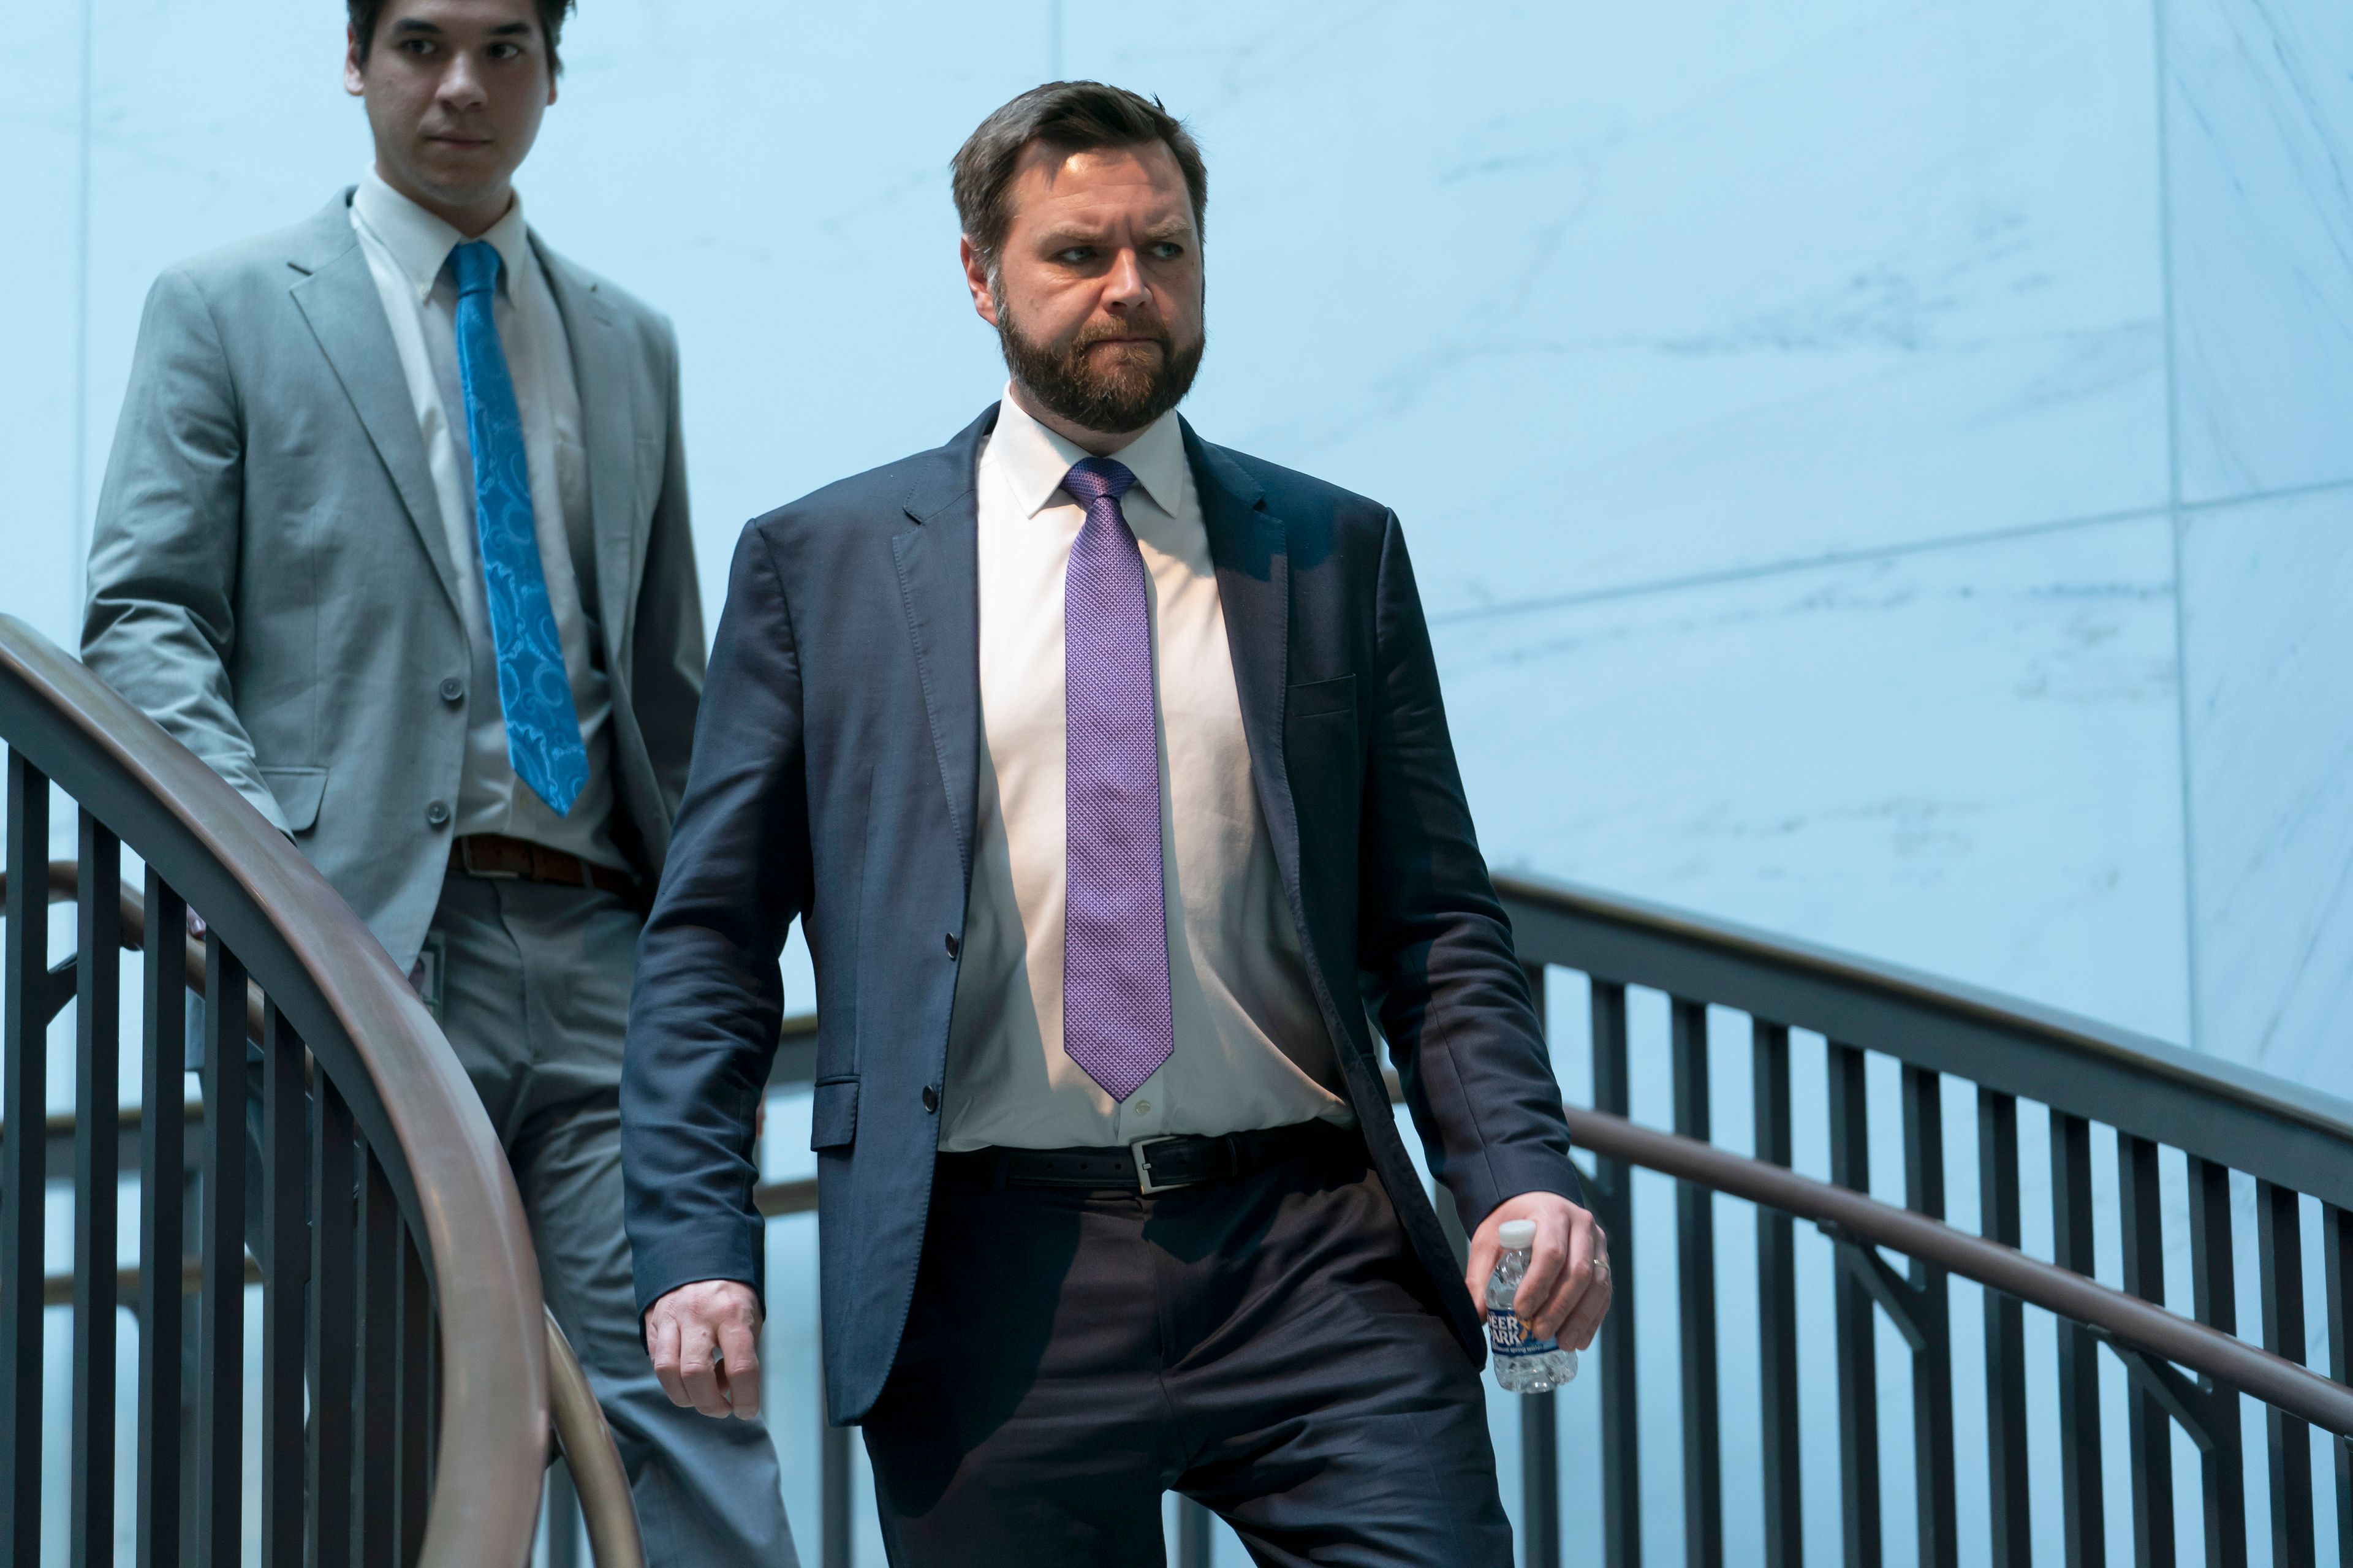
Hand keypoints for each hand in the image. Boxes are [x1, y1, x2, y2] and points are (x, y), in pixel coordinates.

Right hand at [644, 1279, 763, 1419]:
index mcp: (733, 1312)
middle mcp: (699, 1314)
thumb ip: (743, 1354)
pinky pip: (657, 1362)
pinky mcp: (653, 1323)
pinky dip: (672, 1380)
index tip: (747, 1411)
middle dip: (710, 1404)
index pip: (741, 1367)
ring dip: (686, 1397)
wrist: (699, 1256)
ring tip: (702, 1396)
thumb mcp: (750, 1316)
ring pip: (668, 1372)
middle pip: (695, 1374)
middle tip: (723, 1408)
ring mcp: (671, 1317)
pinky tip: (687, 1375)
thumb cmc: (731, 1296)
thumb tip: (729, 1393)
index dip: (746, 1398)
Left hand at [1463, 1191, 1610, 1349]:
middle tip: (1540, 1333)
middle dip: (1559, 1308)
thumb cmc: (1511, 1222)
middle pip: (1578, 1271)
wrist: (1535, 1203)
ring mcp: (1597, 1243)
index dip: (1538, 1285)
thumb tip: (1478, 1316)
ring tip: (1563, 1343)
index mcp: (1551, 1214)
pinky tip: (1579, 1339)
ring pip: (1597, 1284)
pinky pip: (1604, 1293)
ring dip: (1580, 1318)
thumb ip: (1480, 1276)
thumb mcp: (1489, 1240)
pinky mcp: (1604, 1260)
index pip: (1551, 1252)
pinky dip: (1592, 1319)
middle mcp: (1581, 1225)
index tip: (1521, 1311)